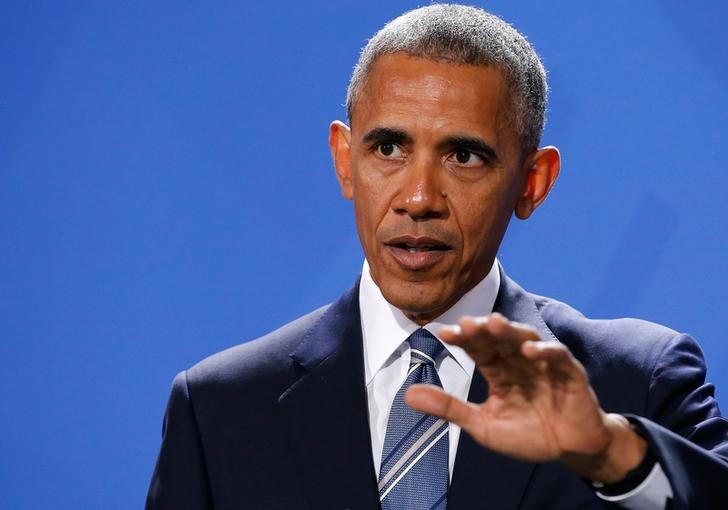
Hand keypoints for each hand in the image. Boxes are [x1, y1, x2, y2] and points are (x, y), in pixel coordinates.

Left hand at [405, 313, 645, 482]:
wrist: (570, 451)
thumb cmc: (528, 434)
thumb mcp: (483, 425)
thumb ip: (450, 408)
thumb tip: (408, 395)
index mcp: (498, 370)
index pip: (477, 348)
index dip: (462, 339)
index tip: (443, 332)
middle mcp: (518, 361)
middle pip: (499, 338)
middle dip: (483, 329)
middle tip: (467, 323)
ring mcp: (544, 364)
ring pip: (526, 338)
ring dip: (510, 331)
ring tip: (494, 323)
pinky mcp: (570, 373)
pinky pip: (558, 356)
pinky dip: (545, 351)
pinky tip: (530, 351)